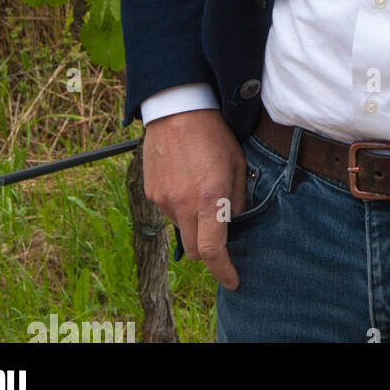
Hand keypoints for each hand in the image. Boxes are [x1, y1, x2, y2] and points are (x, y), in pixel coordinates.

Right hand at [143, 109, 247, 290]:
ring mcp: (163, 200)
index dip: (223, 270)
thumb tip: (235, 222)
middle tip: (222, 238)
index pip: (212, 250)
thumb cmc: (214, 133)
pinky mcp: (151, 192)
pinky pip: (168, 212)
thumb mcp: (238, 163)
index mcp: (208, 198)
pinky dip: (181, 209)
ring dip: (194, 225)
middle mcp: (182, 204)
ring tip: (203, 194)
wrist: (178, 109)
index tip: (233, 280)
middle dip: (209, 251)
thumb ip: (238, 198)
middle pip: (194, 250)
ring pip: (181, 230)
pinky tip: (188, 184)